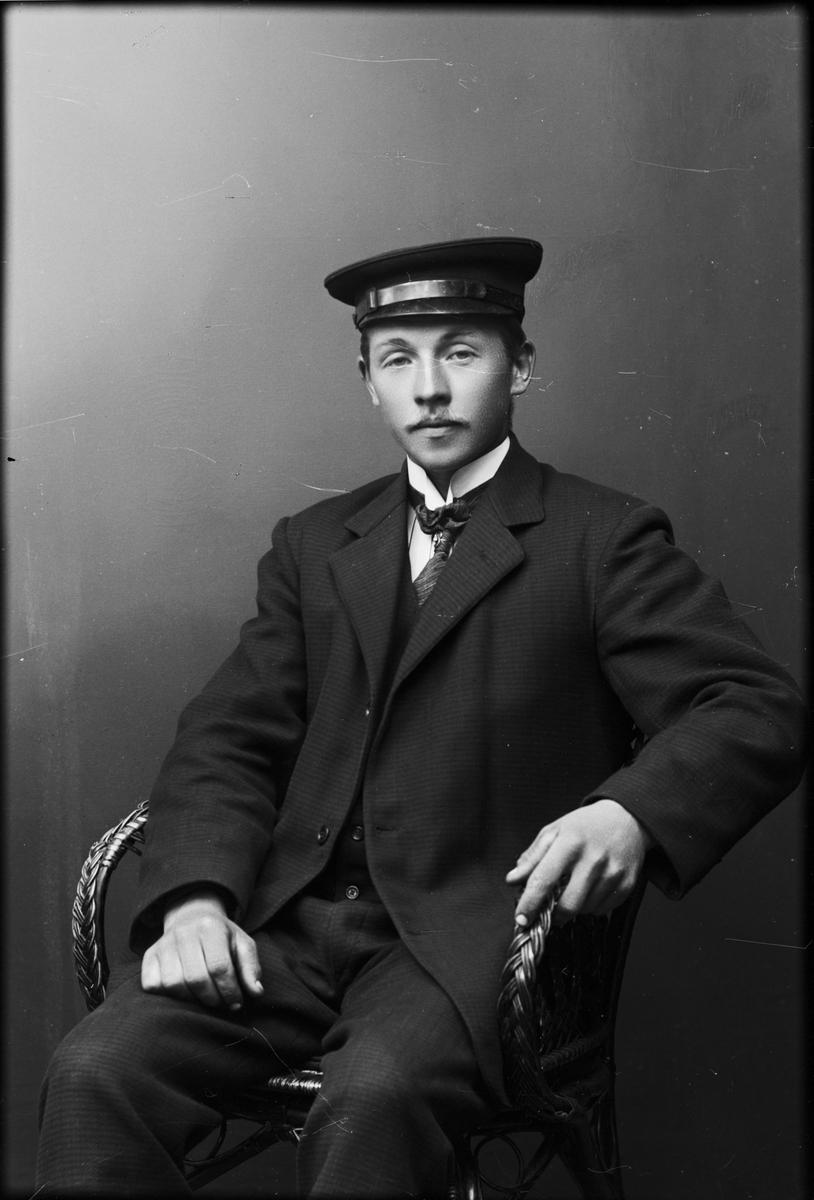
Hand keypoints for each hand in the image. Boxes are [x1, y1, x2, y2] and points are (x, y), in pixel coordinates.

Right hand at [141, 887, 263, 1009]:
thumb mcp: (242, 945)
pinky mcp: (149, 956)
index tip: (236, 1002)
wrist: (192, 918)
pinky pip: (152, 985)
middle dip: (213, 999)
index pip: (219, 966)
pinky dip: (167, 996)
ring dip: (192, 1000)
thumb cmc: (221, 937)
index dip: (230, 991)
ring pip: (174, 984)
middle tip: (222, 1003)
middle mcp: (183, 932)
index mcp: (210, 926)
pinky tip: (184, 992)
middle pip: (196, 978)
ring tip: (205, 998)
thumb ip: (251, 968)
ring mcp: (163, 944)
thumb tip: (256, 992)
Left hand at [505, 799, 654, 926]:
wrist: (626, 818)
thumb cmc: (586, 825)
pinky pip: (601, 910)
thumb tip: (513, 879)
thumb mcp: (554, 831)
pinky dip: (590, 907)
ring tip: (573, 889)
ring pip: (585, 910)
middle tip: (548, 912)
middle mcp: (593, 859)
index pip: (544, 880)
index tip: (521, 918)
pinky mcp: (626, 884)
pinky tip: (590, 889)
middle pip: (568, 904)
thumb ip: (532, 857)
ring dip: (573, 908)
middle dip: (554, 915)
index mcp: (570, 843)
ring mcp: (612, 873)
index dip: (530, 903)